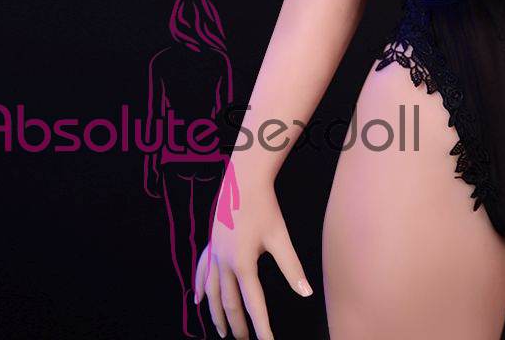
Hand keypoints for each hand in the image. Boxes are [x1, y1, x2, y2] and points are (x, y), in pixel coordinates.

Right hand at [194, 161, 313, 338]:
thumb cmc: (265, 207)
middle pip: (229, 302)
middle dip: (237, 324)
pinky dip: (200, 288)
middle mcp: (224, 263)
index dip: (261, 327)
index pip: (254, 304)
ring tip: (221, 331)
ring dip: (216, 313)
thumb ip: (292, 267)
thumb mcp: (280, 237)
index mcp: (243, 264)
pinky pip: (202, 272)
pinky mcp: (210, 243)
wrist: (243, 180)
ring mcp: (214, 254)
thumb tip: (307, 293)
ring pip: (212, 292)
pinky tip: (198, 300)